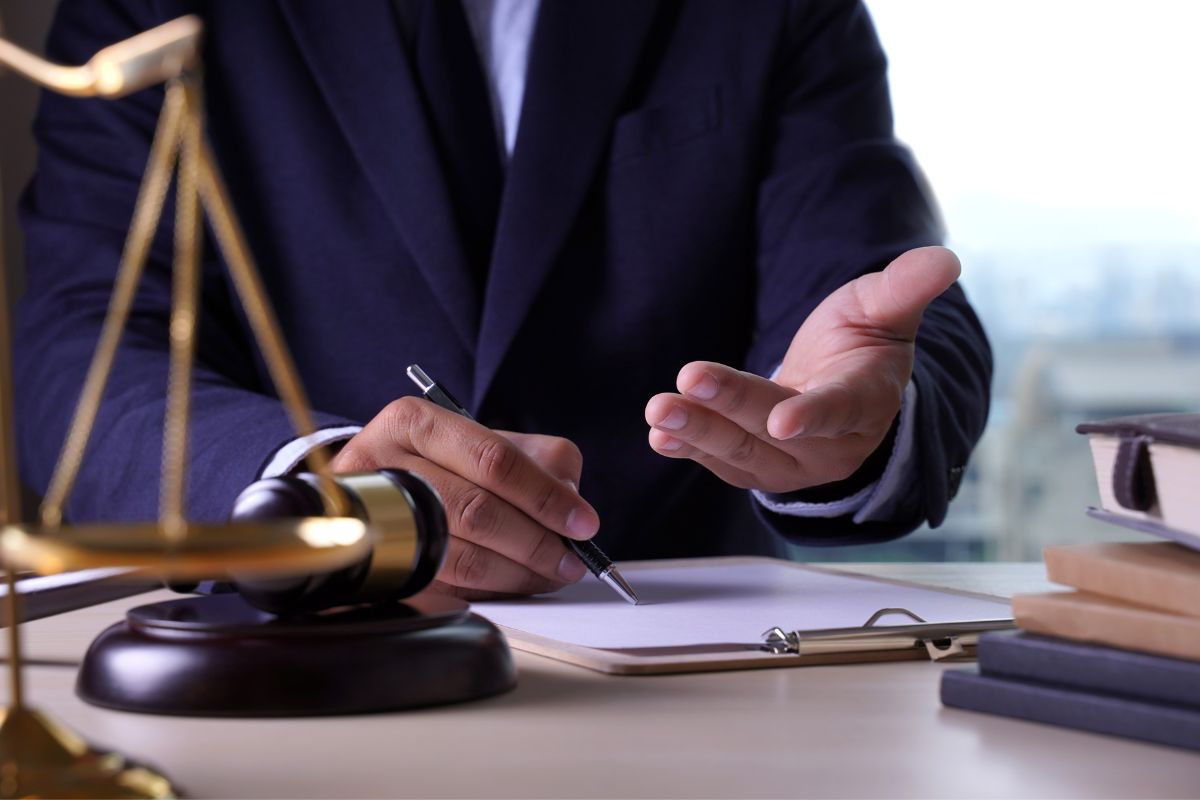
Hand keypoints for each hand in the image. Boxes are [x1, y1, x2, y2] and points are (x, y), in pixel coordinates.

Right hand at [330, 398, 596, 598]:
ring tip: (551, 573)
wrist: (371, 492)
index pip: (494, 460)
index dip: (545, 495)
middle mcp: (385, 466)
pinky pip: (447, 588)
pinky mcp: (380, 565)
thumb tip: (572, 503)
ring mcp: (375, 520)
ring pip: (462, 556)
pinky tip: (516, 583)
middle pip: (477, 511)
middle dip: (536, 542)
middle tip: (570, 559)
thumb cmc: (439, 463)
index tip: (583, 522)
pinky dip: (492, 590)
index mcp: (415, 422)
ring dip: (519, 573)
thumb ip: (538, 460)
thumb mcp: (484, 441)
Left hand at [644, 246, 960, 492]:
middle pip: (773, 429)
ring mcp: (792, 462)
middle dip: (727, 409)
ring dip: (697, 432)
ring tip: (658, 410)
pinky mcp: (758, 468)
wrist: (842, 386)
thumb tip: (944, 259)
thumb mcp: (884, 309)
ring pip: (742, 451)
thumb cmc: (862, 343)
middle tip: (684, 384)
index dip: (815, 415)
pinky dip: (690, 448)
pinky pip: (723, 463)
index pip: (841, 410)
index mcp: (867, 401)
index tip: (784, 419)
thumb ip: (905, 287)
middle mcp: (831, 443)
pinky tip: (658, 435)